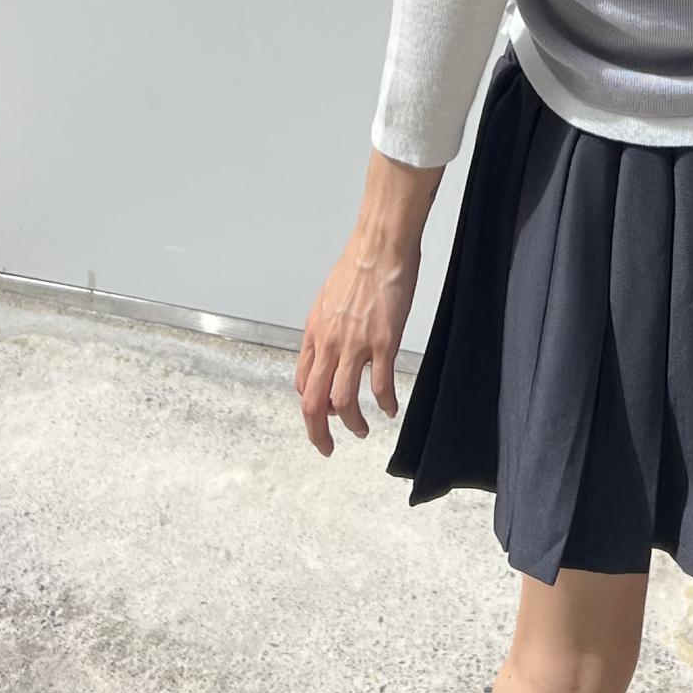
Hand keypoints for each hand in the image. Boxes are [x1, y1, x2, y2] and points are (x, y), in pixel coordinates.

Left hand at [295, 148, 442, 455]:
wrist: (380, 245)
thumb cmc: (359, 265)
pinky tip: (391, 409)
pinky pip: (379, 386)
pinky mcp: (382, 342)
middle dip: (318, 433)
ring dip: (352, 424)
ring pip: (342, 402)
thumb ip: (327, 328)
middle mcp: (328, 344)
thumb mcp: (329, 299)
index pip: (302, 384)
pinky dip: (385, 405)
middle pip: (313, 403)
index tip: (324, 414)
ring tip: (362, 431)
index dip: (311, 406)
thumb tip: (333, 349)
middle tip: (328, 447)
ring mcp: (354, 345)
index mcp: (314, 333)